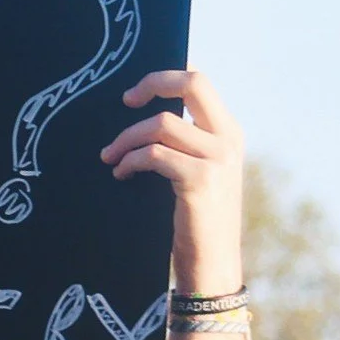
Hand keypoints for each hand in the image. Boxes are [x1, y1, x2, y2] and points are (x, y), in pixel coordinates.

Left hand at [99, 69, 242, 295]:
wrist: (212, 265)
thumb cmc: (194, 218)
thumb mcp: (196, 172)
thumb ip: (183, 142)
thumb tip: (139, 113)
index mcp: (228, 132)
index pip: (201, 82)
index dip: (167, 75)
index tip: (135, 90)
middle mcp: (228, 139)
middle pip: (193, 83)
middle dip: (153, 83)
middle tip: (124, 100)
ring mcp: (218, 159)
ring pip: (162, 123)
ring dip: (126, 138)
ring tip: (110, 156)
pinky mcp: (201, 180)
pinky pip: (154, 154)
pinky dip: (130, 161)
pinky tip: (121, 174)